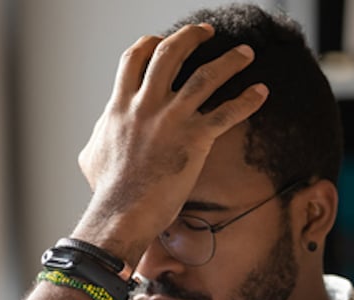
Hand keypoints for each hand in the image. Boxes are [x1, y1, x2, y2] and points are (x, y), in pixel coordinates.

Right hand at [73, 23, 268, 258]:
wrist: (121, 212)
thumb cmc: (107, 191)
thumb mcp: (91, 155)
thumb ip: (100, 135)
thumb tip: (101, 133)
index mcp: (120, 106)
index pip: (134, 59)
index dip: (149, 43)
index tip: (162, 39)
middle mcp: (146, 105)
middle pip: (170, 53)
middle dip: (191, 37)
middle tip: (207, 32)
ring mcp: (172, 120)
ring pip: (206, 76)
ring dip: (230, 61)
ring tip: (246, 53)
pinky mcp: (194, 139)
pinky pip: (227, 113)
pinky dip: (247, 100)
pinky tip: (261, 92)